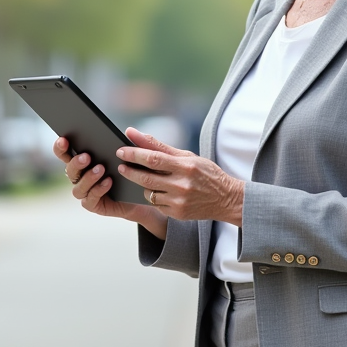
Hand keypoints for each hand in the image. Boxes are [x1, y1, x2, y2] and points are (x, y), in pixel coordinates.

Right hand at [54, 136, 167, 238]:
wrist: (142, 196)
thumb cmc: (132, 172)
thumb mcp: (130, 156)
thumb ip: (128, 144)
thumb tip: (128, 131)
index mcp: (82, 160)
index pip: (64, 152)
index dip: (60, 147)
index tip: (64, 139)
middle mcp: (80, 176)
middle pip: (69, 169)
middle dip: (76, 162)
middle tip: (87, 156)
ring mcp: (85, 192)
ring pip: (78, 186)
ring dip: (88, 177)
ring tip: (101, 169)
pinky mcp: (93, 205)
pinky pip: (90, 198)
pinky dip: (98, 189)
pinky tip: (108, 182)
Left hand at [115, 127, 243, 225]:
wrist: (226, 199)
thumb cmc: (205, 173)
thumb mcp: (187, 156)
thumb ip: (158, 146)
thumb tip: (132, 132)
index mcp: (185, 166)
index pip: (153, 158)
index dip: (134, 154)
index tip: (120, 150)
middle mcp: (182, 185)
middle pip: (146, 178)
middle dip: (130, 171)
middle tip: (120, 166)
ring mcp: (179, 201)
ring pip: (149, 192)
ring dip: (142, 184)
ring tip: (143, 178)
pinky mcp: (178, 213)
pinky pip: (156, 204)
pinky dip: (153, 196)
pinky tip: (157, 190)